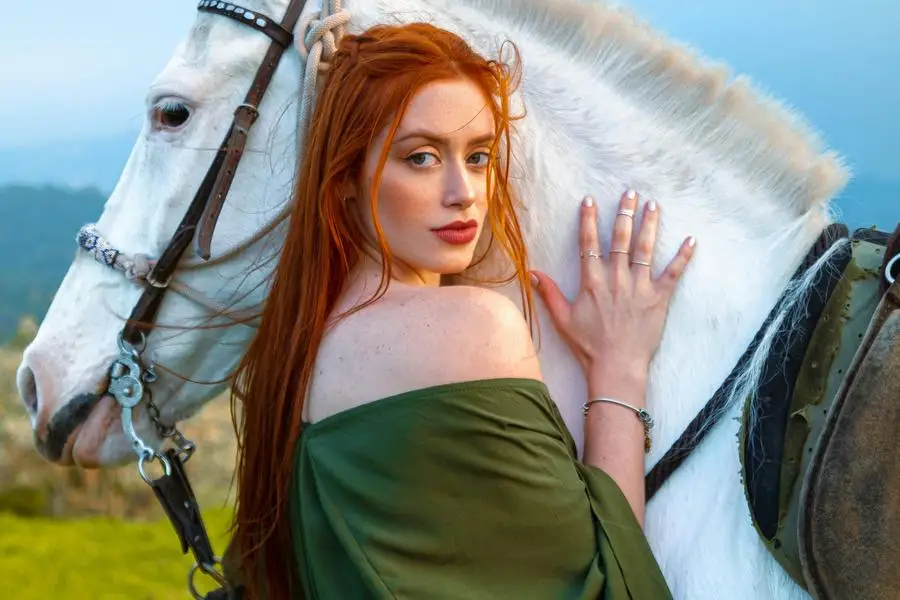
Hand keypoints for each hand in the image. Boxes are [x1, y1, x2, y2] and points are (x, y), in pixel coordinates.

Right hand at [531, 190, 694, 384]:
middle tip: (630, 193)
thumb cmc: (588, 346)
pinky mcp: (659, 299)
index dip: (589, 220)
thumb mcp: (563, 319)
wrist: (617, 366)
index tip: (590, 201)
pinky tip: (690, 239)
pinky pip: (673, 273)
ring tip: (653, 205)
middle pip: (620, 239)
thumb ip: (549, 293)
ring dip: (649, 225)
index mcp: (592, 282)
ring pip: (645, 249)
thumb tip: (533, 273)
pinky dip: (682, 256)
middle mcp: (616, 278)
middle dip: (624, 213)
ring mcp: (639, 287)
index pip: (589, 244)